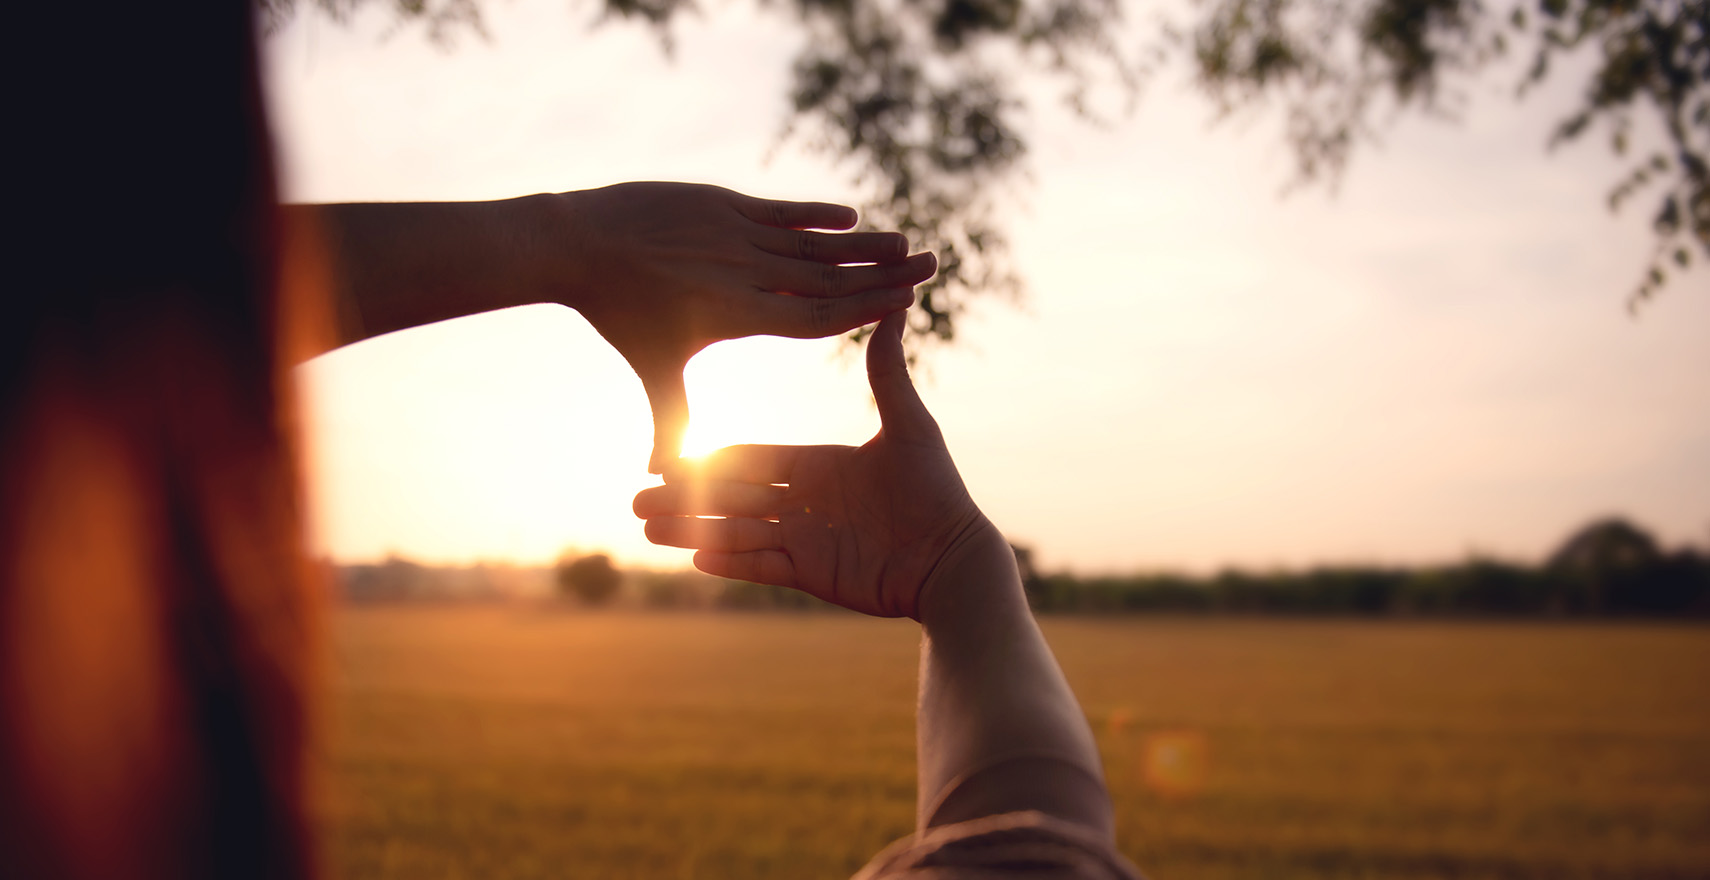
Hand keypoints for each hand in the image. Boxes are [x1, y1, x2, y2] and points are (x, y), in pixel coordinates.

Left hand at [551, 182, 936, 472]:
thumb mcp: (652, 368)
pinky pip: (781, 211)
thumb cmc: (619, 315)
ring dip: (861, 242)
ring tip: (905, 241)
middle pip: (829, 278)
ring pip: (812, 241)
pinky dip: (817, 213)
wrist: (580, 245)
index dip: (864, 311)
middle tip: (928, 267)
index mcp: (738, 315)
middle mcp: (745, 274)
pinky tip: (851, 216)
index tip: (904, 306)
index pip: (816, 318)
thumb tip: (661, 476)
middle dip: (882, 273)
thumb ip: (670, 418)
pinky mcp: (723, 204)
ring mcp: (735, 235)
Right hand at [632, 311, 992, 618]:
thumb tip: (897, 309)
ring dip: (691, 531)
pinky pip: (760, 566)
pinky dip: (729, 562)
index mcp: (819, 465)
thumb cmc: (936, 491)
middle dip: (684, 498)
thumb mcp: (909, 427)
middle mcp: (805, 501)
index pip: (753, 459)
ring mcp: (805, 540)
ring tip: (644, 529)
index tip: (671, 456)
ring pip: (736, 532)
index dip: (712, 459)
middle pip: (732, 497)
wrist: (952, 559)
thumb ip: (888, 373)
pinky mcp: (811, 574)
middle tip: (635, 499)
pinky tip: (691, 557)